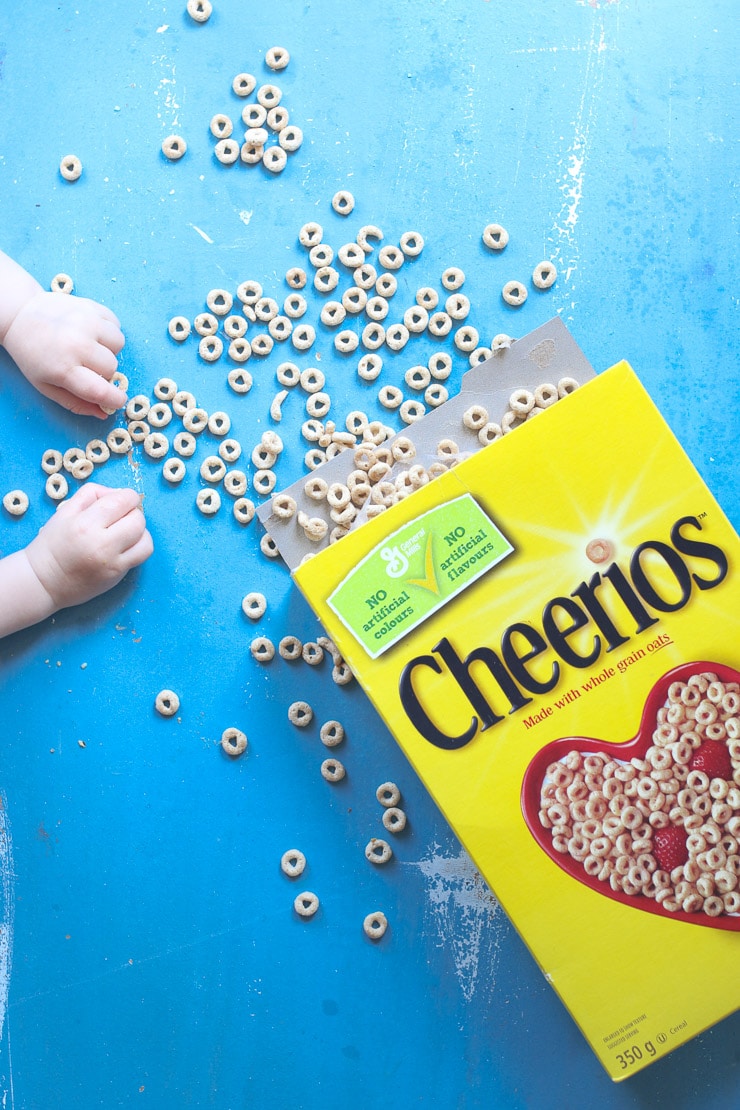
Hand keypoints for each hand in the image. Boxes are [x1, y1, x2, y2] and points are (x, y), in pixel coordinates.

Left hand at [2, 290, 126, 418]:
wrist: (20, 315)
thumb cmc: (32, 355)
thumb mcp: (45, 385)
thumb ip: (74, 402)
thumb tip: (103, 412)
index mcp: (63, 368)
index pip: (100, 390)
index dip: (114, 399)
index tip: (117, 400)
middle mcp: (77, 344)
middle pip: (111, 368)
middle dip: (104, 372)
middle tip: (86, 365)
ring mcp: (86, 322)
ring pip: (118, 345)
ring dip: (109, 350)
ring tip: (90, 346)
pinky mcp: (91, 307)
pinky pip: (116, 325)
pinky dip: (109, 332)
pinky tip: (92, 332)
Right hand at [25, 483, 152, 610]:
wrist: (44, 581)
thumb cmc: (53, 543)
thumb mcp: (65, 511)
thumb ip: (92, 494)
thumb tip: (118, 493)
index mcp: (85, 523)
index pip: (123, 501)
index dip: (127, 497)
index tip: (120, 501)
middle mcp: (101, 543)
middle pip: (138, 519)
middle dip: (133, 513)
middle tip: (121, 517)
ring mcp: (112, 561)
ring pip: (145, 538)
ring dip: (140, 530)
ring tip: (125, 531)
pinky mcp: (118, 574)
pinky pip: (143, 554)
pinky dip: (141, 545)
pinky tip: (128, 544)